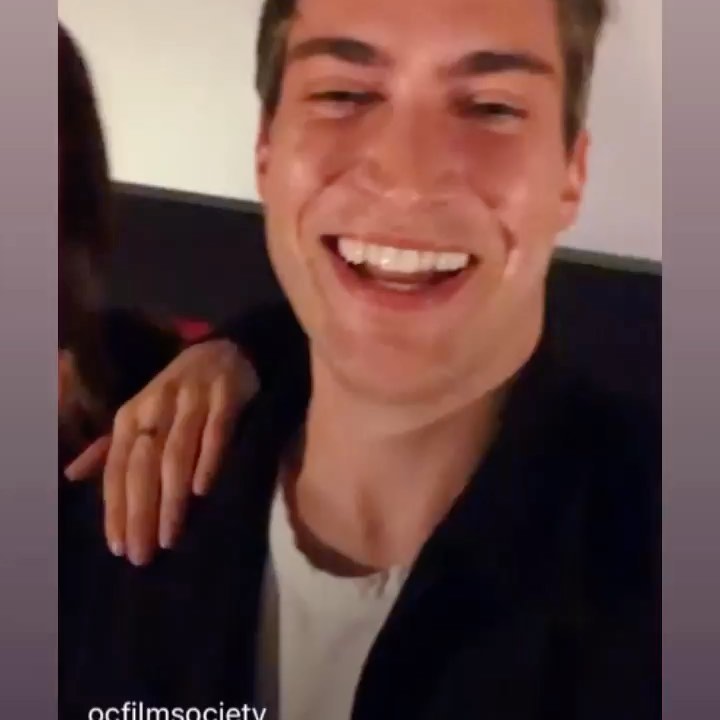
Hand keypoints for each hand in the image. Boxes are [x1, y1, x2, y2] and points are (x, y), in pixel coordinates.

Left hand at [65, 339, 258, 565]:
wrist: (226, 352)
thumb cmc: (177, 393)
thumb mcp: (139, 414)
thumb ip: (110, 446)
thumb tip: (72, 475)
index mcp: (131, 415)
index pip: (117, 467)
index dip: (115, 507)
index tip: (117, 547)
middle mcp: (156, 406)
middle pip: (143, 466)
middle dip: (140, 511)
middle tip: (143, 554)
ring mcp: (192, 400)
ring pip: (177, 453)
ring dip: (170, 497)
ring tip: (169, 536)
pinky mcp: (225, 396)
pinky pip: (216, 432)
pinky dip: (208, 460)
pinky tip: (202, 490)